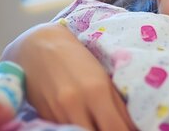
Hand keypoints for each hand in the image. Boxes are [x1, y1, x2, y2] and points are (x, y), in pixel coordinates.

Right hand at [2, 23, 135, 130]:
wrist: (36, 47)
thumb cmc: (76, 58)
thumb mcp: (102, 77)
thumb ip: (117, 104)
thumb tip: (131, 127)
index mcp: (96, 91)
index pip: (116, 128)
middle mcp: (75, 104)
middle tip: (115, 128)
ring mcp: (57, 113)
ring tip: (101, 125)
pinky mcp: (43, 118)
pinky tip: (84, 124)